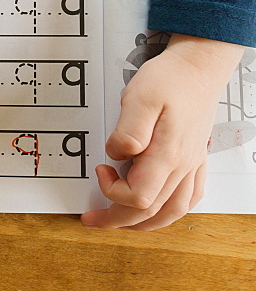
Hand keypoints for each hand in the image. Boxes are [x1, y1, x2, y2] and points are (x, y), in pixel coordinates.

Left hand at [82, 34, 243, 230]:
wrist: (198, 67)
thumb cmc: (169, 80)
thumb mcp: (139, 98)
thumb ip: (127, 131)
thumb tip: (117, 155)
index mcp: (166, 155)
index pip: (138, 196)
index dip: (112, 191)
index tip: (100, 170)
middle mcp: (182, 165)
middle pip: (150, 211)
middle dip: (116, 219)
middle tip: (92, 219)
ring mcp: (190, 164)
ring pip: (172, 211)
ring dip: (143, 223)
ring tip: (120, 223)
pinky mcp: (194, 159)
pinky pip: (189, 198)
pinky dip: (171, 212)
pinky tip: (160, 210)